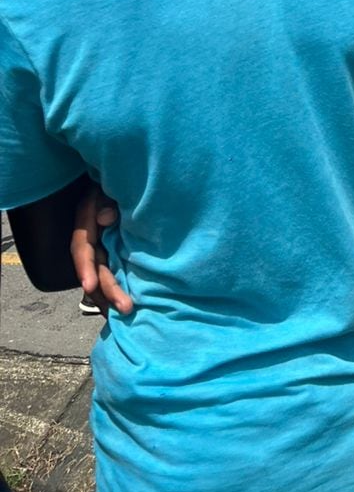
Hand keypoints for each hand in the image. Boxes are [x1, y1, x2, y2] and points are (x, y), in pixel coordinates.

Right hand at [70, 184, 132, 316]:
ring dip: (111, 295)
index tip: (89, 285)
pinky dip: (117, 288)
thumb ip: (108, 200)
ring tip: (124, 315)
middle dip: (108, 290)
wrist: (133, 176)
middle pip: (95, 268)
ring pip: (102, 274)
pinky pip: (113, 271)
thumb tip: (105, 218)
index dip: (85, 267)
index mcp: (87, 220)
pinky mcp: (116, 250)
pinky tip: (123, 305)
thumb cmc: (123, 178)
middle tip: (126, 309)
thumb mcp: (112, 186)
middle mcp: (93, 236)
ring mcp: (104, 245)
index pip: (82, 247)